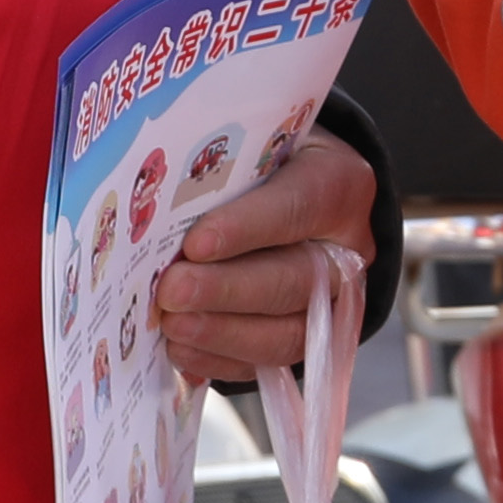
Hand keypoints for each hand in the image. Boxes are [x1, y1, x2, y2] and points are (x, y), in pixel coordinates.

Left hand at [150, 132, 380, 391]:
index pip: (299, 206)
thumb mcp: (255, 140)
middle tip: (172, 291)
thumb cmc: (264, 159)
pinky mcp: (308, 337)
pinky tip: (181, 348)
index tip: (196, 244)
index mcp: (338, 183)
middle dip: (227, 291)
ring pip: (289, 332)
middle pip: (294, 280)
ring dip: (223, 333)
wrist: (295, 187)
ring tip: (171, 325)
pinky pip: (269, 362)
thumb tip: (155, 196)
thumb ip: (221, 166)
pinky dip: (221, 359)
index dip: (248, 228)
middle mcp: (347, 248)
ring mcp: (332, 300)